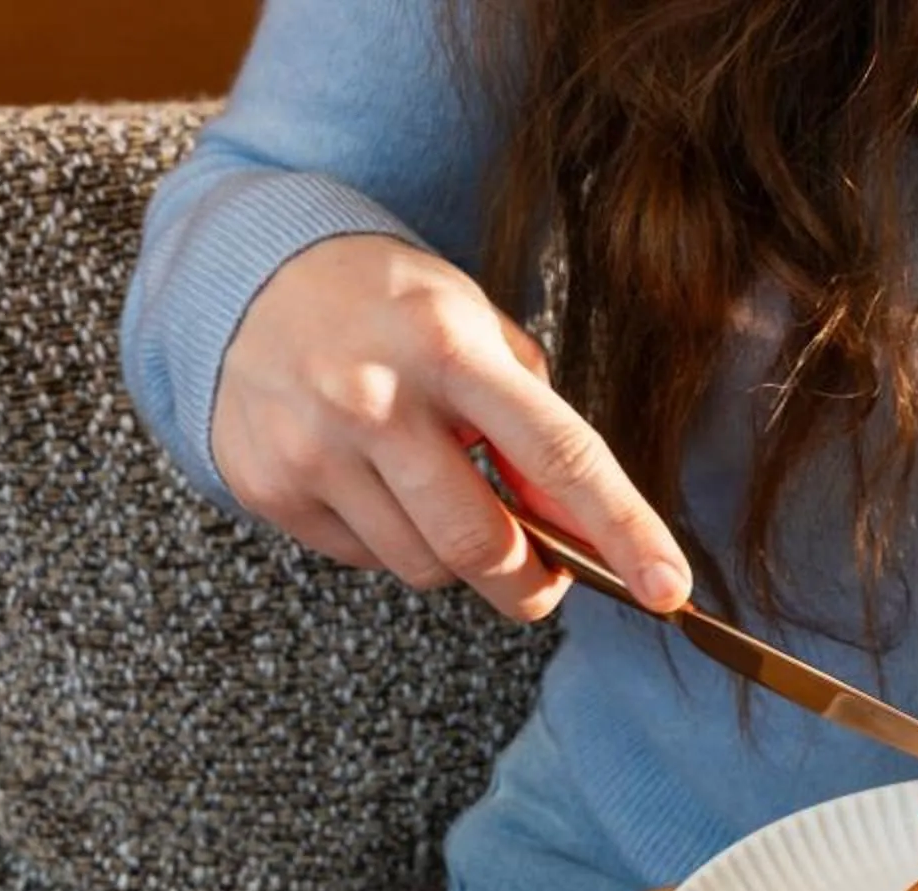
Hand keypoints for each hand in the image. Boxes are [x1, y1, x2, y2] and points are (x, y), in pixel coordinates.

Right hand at [209, 234, 690, 620]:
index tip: (669, 591)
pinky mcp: (270, 485)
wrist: (247, 273)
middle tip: (544, 577)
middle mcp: (377, 399)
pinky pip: (365, 559)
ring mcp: (315, 448)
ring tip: (435, 490)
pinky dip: (389, 540)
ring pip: (425, 568)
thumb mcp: (479, 334)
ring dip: (454, 556)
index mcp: (452, 349)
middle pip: (483, 546)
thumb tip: (578, 531)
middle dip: (530, 583)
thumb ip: (537, 428)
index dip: (624, 532)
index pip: (562, 457)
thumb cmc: (392, 309)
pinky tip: (372, 482)